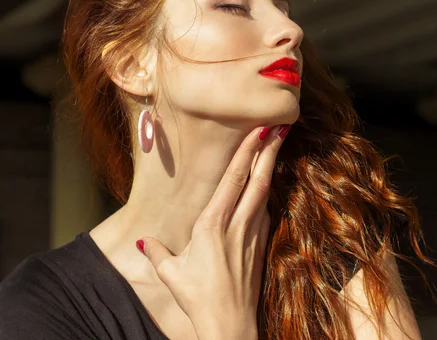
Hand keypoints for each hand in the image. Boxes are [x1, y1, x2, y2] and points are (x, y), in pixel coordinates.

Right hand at [137, 125, 290, 338]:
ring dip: (271, 168)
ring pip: (265, 194)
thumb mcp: (171, 274)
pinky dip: (267, 194)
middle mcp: (238, 224)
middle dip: (270, 150)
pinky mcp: (261, 246)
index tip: (260, 130)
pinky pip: (266, 212)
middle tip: (281, 126)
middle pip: (259, 180)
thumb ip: (158, 253)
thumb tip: (145, 243)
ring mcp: (254, 235)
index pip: (233, 179)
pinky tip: (268, 187)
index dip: (247, 152)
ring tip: (277, 147)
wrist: (230, 325)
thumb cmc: (198, 298)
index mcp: (213, 224)